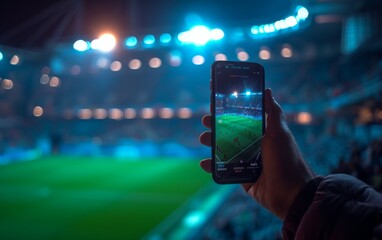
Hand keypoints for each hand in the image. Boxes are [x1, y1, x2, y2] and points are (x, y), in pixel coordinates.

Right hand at [199, 88, 313, 219]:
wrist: (291, 194)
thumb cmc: (287, 159)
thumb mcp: (280, 133)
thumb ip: (273, 112)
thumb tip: (268, 90)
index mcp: (263, 133)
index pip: (243, 118)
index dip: (230, 111)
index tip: (217, 103)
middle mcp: (254, 145)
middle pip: (230, 133)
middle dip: (216, 126)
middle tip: (205, 120)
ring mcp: (247, 161)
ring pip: (224, 149)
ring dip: (212, 143)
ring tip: (203, 138)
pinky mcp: (242, 176)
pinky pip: (224, 169)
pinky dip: (212, 166)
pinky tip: (204, 163)